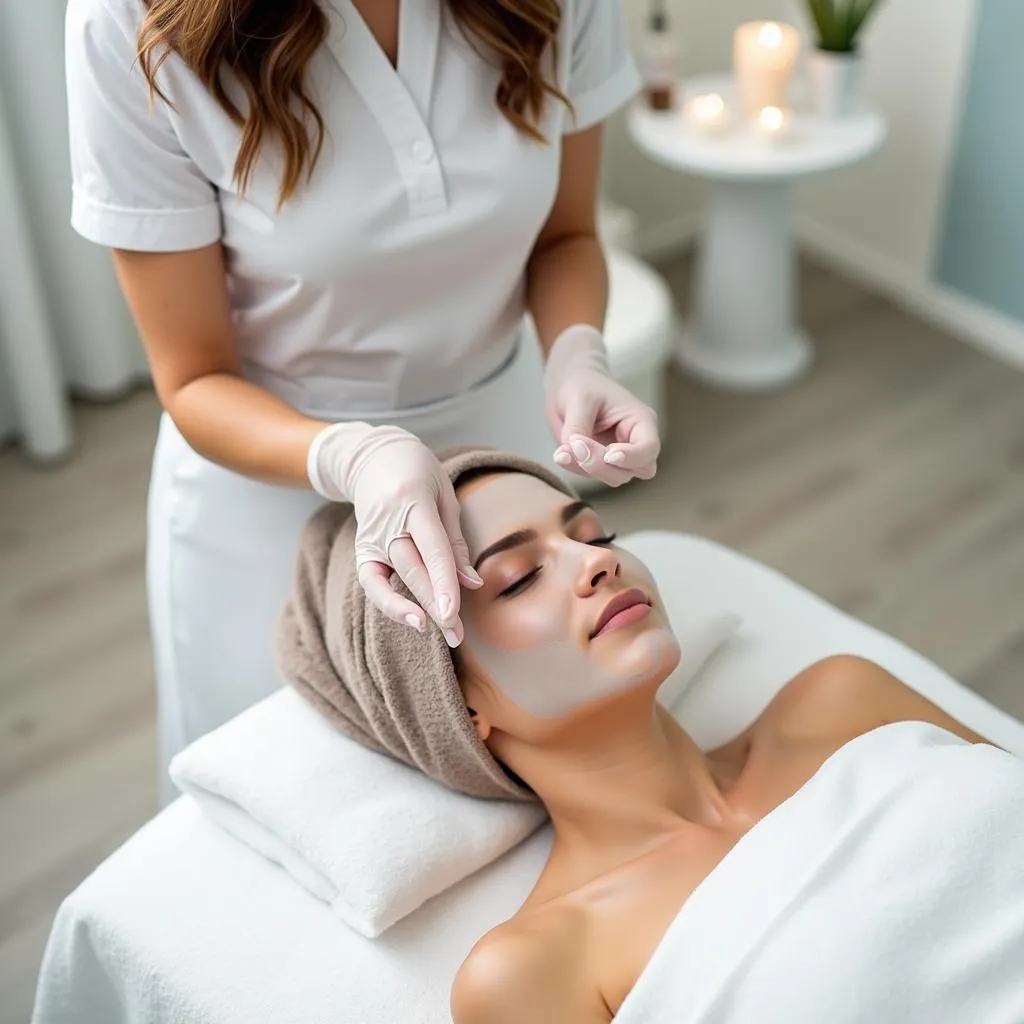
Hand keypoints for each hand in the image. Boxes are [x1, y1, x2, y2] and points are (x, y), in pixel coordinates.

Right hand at [307, 423, 482, 644]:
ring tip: (440, 633)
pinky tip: (411, 618)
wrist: (373, 457)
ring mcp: (370, 538)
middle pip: (413, 571)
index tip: (453, 613)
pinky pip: (372, 582)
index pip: (432, 549)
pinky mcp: (363, 549)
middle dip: (436, 605)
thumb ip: (456, 541)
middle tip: (457, 636)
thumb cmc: (418, 472)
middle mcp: (387, 523)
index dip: (443, 582)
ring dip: (415, 611)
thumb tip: (472, 584)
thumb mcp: (445, 494)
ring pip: (392, 581)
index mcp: (413, 502)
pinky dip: (388, 603)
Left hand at [543, 324, 659, 486]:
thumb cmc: (582, 385)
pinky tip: (561, 453)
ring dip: (587, 468)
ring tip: (562, 450)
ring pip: (614, 477)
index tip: (609, 454)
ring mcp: (620, 457)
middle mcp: (635, 442)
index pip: (649, 448)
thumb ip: (578, 427)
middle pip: (636, 469)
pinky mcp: (602, 464)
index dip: (632, 456)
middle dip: (605, 465)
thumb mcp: (578, 399)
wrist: (569, 385)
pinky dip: (576, 468)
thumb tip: (575, 451)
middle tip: (575, 446)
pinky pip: (592, 476)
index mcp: (641, 421)